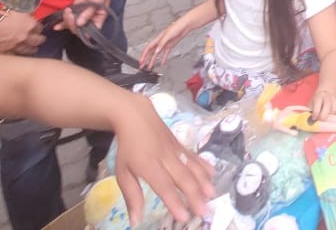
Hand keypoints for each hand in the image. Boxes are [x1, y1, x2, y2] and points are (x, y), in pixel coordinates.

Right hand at [0, 10, 44, 55]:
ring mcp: (16, 46)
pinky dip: (16, 55)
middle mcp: (25, 37)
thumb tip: (31, 6)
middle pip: (37, 40)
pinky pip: (14, 55)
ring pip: (28, 50)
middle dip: (39, 39)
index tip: (38, 27)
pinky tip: (18, 55)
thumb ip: (24, 8)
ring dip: (31, 49)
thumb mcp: (14, 6)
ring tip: (34, 49)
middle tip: (41, 40)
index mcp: (29, 24)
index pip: (39, 27)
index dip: (38, 27)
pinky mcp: (5, 53)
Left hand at [60, 0, 112, 31]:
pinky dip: (62, 24)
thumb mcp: (97, 1)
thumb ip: (88, 12)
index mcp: (98, 20)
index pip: (90, 32)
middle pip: (79, 30)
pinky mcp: (75, 11)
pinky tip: (56, 27)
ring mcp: (81, 16)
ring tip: (67, 12)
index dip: (83, 32)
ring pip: (72, 25)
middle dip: (73, 24)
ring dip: (67, 21)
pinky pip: (68, 20)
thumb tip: (79, 23)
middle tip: (71, 14)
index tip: (78, 24)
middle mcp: (89, 21)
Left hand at [110, 92, 214, 225]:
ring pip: (192, 166)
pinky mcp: (181, 144)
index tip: (184, 217)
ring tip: (212, 194)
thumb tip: (135, 221)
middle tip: (205, 211)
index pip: (164, 186)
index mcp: (148, 165)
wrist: (135, 116)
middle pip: (183, 178)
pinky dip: (204, 164)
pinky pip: (194, 156)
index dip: (174, 202)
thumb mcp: (123, 172)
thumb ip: (132, 196)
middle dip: (195, 195)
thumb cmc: (128, 148)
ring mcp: (175, 150)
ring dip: (203, 181)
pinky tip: (213, 173)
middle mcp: (164, 158)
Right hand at [139, 16, 192, 68]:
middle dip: (146, 59)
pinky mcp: (170, 45)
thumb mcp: (168, 35)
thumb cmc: (177, 27)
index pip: (148, 48)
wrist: (185, 26)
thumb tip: (156, 51)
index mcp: (158, 39)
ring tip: (150, 66)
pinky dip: (163, 58)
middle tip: (142, 66)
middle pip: (151, 52)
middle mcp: (160, 42)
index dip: (144, 55)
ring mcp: (165, 44)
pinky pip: (165, 53)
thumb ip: (162, 43)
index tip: (141, 61)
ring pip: (157, 54)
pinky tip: (162, 62)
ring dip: (153, 60)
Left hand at [309, 88, 335, 122]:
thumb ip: (309, 112)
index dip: (316, 112)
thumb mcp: (311, 105)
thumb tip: (308, 122)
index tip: (314, 118)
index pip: (318, 103)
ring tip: (326, 120)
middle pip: (328, 107)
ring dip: (330, 117)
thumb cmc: (316, 102)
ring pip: (335, 110)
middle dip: (323, 116)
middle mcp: (328, 96)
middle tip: (320, 120)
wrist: (326, 94)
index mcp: (319, 96)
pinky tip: (333, 118)